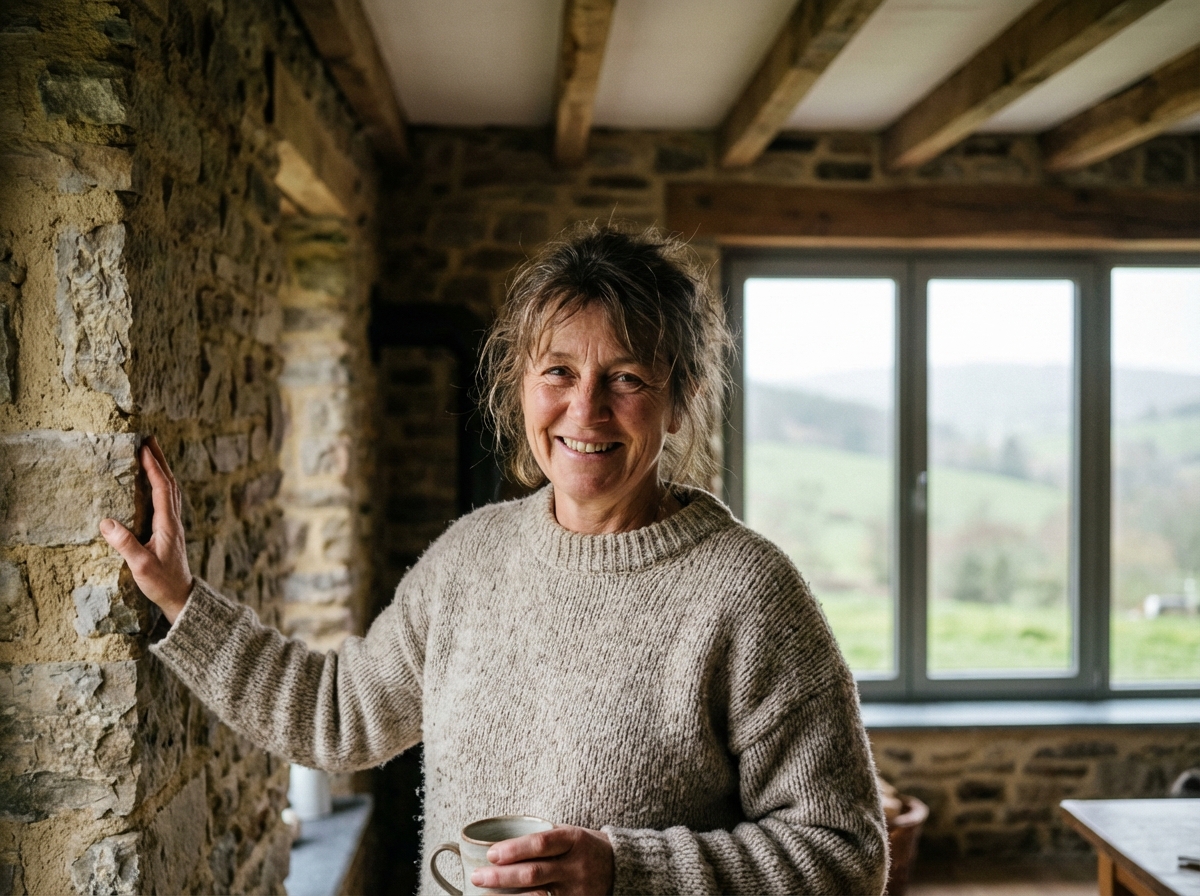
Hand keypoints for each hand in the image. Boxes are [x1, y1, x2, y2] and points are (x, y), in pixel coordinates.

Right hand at [100, 436, 192, 623]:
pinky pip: (167, 500)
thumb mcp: (141, 566)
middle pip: (169, 484)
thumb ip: (125, 545)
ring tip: (152, 454)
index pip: (161, 489)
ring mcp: (174, 525)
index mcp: (168, 524)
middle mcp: (174, 521)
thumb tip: (106, 523)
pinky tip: (154, 484)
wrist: (181, 596)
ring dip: (162, 470)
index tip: (144, 448)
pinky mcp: (171, 531)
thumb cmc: (162, 582)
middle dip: (160, 461)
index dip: (153, 468)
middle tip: (150, 439)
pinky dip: (161, 485)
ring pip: (171, 490)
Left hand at [470, 825, 613, 895]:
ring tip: (484, 895)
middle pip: (534, 872)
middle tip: (477, 876)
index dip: (514, 849)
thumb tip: (501, 843)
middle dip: (501, 877)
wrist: (623, 866)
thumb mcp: (570, 834)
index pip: (540, 843)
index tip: (490, 854)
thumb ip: (544, 839)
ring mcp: (578, 890)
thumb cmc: (586, 847)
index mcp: (574, 839)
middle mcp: (576, 866)